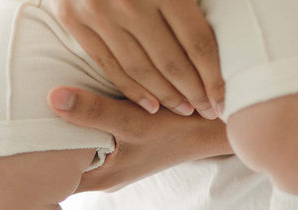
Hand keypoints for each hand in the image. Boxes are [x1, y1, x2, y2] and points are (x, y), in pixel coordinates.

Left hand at [47, 87, 231, 191]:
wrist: (210, 131)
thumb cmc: (176, 130)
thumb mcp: (133, 121)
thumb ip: (94, 112)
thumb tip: (52, 99)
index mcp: (104, 178)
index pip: (57, 180)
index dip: (37, 163)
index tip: (23, 138)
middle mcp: (106, 176)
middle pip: (65, 167)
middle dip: (48, 147)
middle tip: (31, 120)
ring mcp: (115, 165)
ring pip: (79, 154)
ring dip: (67, 136)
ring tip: (50, 113)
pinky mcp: (122, 152)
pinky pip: (93, 144)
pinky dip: (84, 130)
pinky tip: (79, 111)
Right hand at [51, 0, 224, 119]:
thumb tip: (220, 16)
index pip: (197, 43)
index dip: (214, 77)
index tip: (223, 99)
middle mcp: (130, 2)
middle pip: (172, 63)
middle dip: (195, 92)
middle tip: (209, 111)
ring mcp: (99, 13)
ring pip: (141, 70)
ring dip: (167, 96)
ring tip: (185, 110)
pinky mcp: (73, 19)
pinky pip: (109, 65)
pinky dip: (132, 89)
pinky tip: (152, 106)